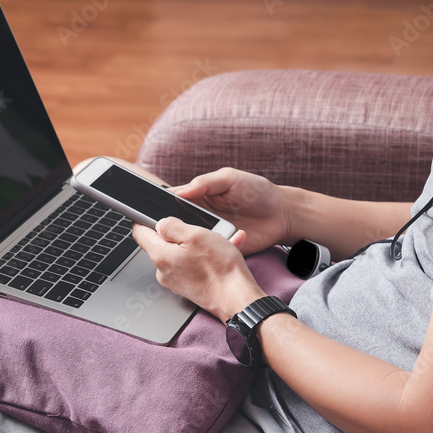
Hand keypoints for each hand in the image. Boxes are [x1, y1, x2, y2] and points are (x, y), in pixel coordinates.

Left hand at [131, 217, 266, 320]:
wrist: (237, 299)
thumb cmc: (220, 269)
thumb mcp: (195, 235)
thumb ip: (172, 226)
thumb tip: (160, 223)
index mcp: (160, 256)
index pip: (140, 232)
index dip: (144, 218)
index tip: (153, 212)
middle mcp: (163, 270)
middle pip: (163, 242)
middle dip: (181, 232)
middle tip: (200, 229)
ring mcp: (176, 280)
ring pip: (182, 253)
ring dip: (198, 244)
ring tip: (219, 240)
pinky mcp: (189, 286)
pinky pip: (193, 265)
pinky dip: (205, 257)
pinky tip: (224, 251)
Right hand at [172, 168, 292, 254]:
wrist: (282, 213)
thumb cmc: (257, 191)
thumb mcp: (229, 179)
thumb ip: (205, 183)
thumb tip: (181, 191)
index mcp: (199, 196)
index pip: (173, 200)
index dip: (160, 205)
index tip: (150, 210)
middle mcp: (201, 216)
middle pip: (177, 224)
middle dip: (169, 228)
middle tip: (164, 231)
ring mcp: (211, 234)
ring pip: (189, 241)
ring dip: (185, 243)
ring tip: (181, 243)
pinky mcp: (221, 249)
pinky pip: (208, 254)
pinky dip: (204, 254)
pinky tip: (203, 252)